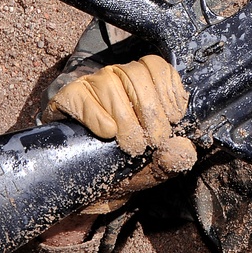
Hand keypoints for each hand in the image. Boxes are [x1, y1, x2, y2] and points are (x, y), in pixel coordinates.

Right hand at [45, 56, 196, 192]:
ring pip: (110, 84)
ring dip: (126, 119)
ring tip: (132, 147)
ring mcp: (91, 86)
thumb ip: (174, 159)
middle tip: (153, 141)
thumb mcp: (155, 167)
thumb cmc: (123, 169)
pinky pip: (81, 96)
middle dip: (151, 112)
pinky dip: (97, 116)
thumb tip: (183, 148)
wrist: (84, 186)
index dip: (168, 90)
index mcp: (141, 85)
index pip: (155, 65)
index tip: (174, 118)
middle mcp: (116, 78)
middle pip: (136, 75)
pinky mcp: (67, 97)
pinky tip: (107, 134)